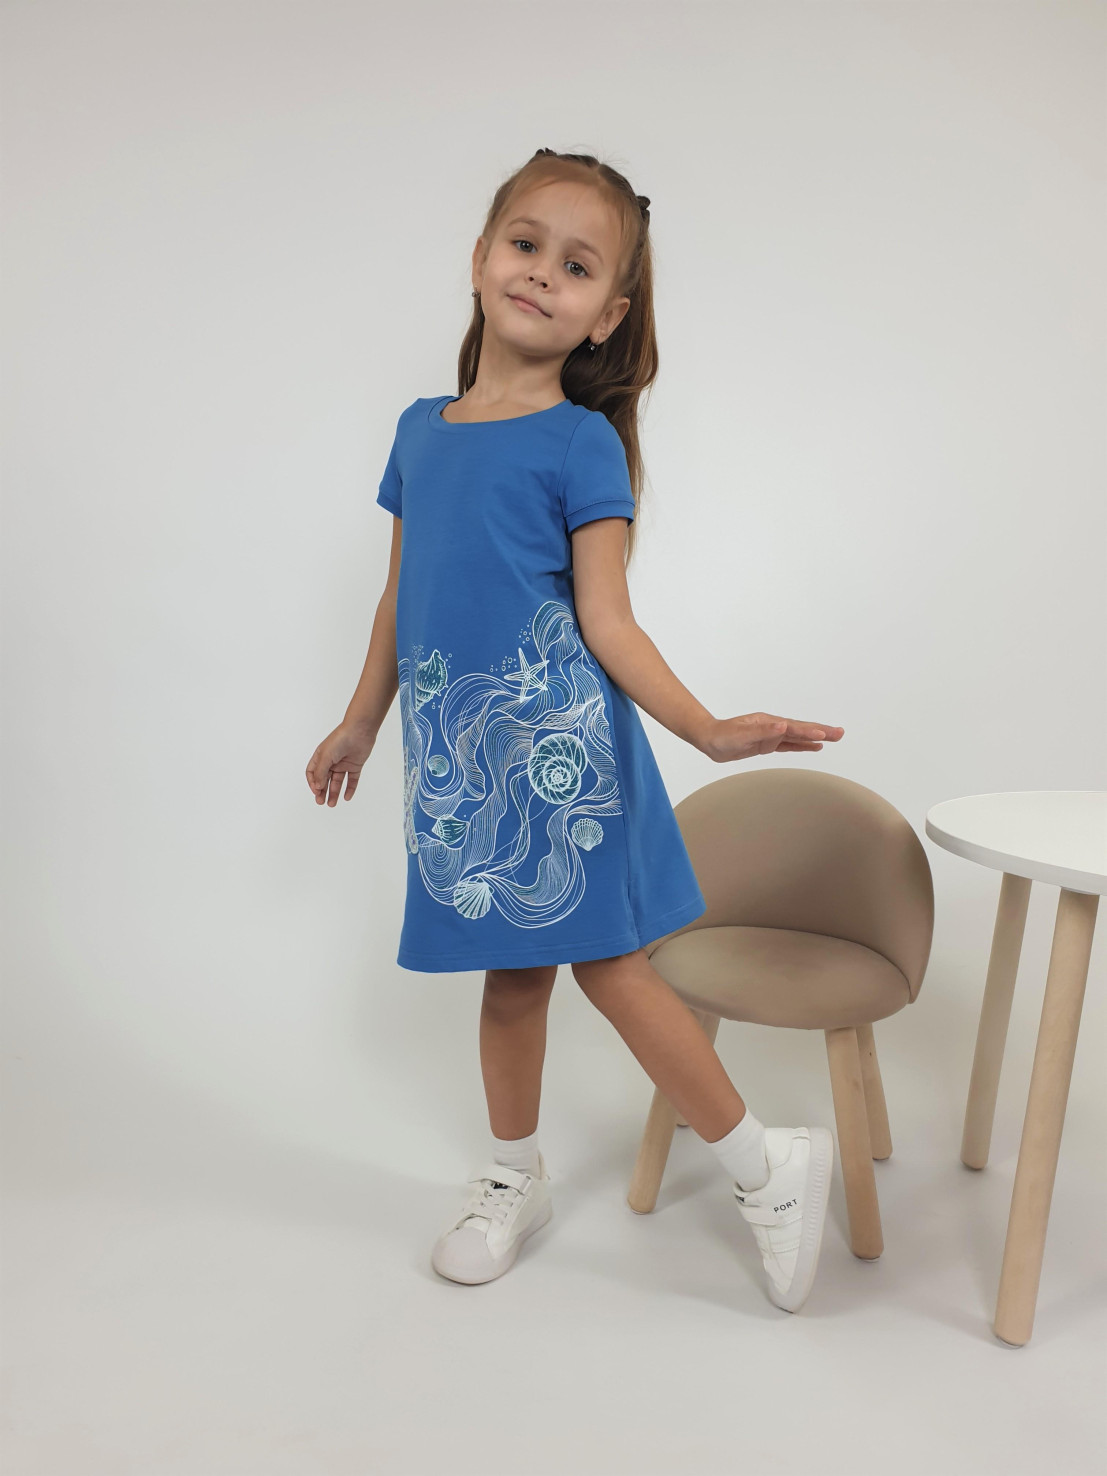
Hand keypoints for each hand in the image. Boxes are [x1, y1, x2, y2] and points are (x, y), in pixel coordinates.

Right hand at [306, 721, 376, 805]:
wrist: (360, 730)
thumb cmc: (340, 739)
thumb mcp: (326, 756)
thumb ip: (320, 772)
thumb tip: (317, 787)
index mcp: (321, 756)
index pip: (312, 773)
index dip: (313, 783)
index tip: (316, 791)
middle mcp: (331, 761)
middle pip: (324, 779)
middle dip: (322, 791)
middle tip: (321, 802)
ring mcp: (343, 763)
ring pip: (337, 781)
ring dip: (334, 793)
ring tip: (332, 804)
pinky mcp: (355, 765)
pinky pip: (352, 780)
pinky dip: (350, 788)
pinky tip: (347, 797)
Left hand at [699, 713, 843, 763]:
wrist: (709, 739)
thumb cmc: (722, 736)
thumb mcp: (741, 734)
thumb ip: (762, 730)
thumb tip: (783, 725)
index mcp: (768, 722)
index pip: (793, 727)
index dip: (809, 731)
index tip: (825, 734)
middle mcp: (773, 726)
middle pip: (801, 729)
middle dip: (821, 731)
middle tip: (840, 733)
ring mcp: (771, 735)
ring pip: (798, 737)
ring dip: (816, 737)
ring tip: (834, 738)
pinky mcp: (767, 744)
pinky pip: (789, 745)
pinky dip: (803, 745)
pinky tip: (814, 746)